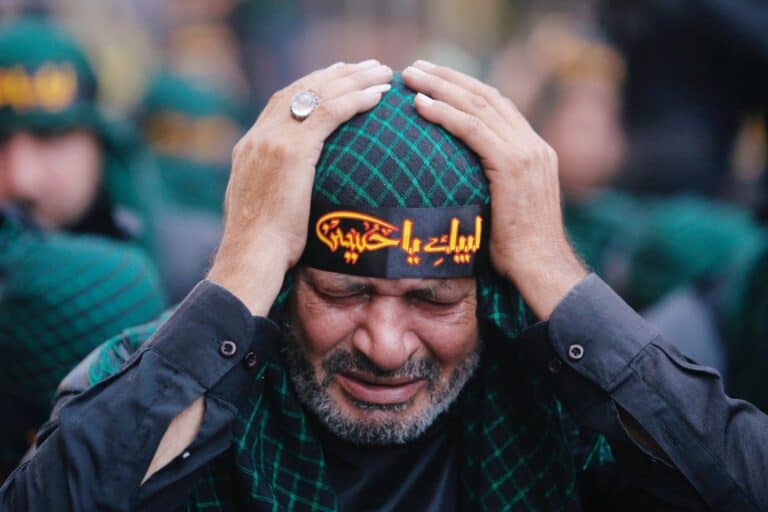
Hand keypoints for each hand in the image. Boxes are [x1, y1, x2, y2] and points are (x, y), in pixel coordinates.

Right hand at [208, 60, 392, 314]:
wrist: (250, 258)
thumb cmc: (265, 249)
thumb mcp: (269, 210)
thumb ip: (281, 190)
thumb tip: (300, 196)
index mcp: (251, 148)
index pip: (283, 103)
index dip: (312, 86)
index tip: (337, 77)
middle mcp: (259, 137)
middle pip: (301, 90)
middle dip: (336, 75)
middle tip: (365, 66)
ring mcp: (272, 141)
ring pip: (317, 95)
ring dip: (353, 80)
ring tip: (381, 73)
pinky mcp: (291, 151)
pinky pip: (329, 113)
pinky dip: (355, 100)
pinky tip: (378, 96)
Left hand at [402, 60, 585, 318]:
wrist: (541, 268)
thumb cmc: (517, 250)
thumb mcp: (504, 207)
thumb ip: (490, 183)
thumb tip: (457, 181)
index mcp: (534, 150)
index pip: (497, 106)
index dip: (464, 88)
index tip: (435, 79)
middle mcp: (533, 145)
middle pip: (486, 97)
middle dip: (448, 78)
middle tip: (416, 68)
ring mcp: (526, 152)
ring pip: (478, 107)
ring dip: (440, 88)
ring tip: (411, 77)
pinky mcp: (513, 165)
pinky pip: (473, 130)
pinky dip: (445, 114)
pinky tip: (420, 105)